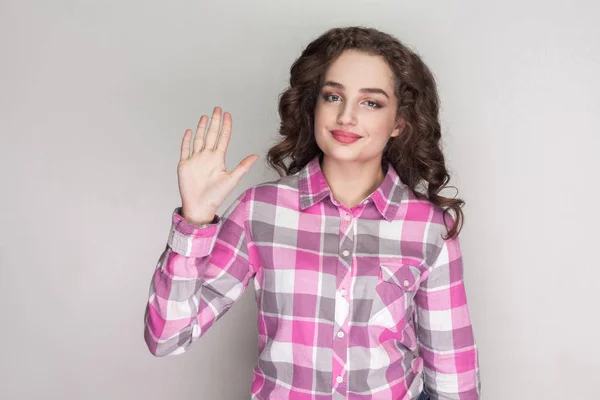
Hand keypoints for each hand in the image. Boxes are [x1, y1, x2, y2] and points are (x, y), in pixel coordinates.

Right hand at [177, 107, 257, 224]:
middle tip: (218, 109)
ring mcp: (195, 160)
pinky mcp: (184, 164)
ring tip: (205, 117)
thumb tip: (256, 155)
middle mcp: (207, 157)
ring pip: (198, 139)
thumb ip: (243, 167)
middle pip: (211, 135)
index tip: (228, 115)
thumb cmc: (216, 196)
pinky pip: (185, 149)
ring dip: (201, 128)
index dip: (226, 126)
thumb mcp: (232, 180)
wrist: (200, 207)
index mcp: (218, 159)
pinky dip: (186, 140)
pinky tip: (189, 131)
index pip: (223, 138)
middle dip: (215, 122)